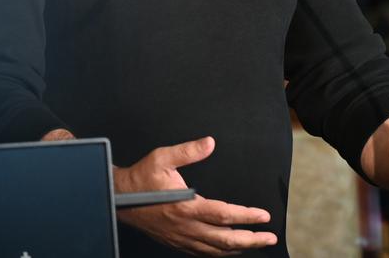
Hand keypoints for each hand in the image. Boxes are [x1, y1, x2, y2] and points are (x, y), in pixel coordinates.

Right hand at [114, 136, 277, 255]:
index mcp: (186, 206)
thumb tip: (210, 143)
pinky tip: (229, 250)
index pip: (224, 215)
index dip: (246, 217)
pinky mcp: (176, 241)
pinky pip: (203, 253)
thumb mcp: (162, 157)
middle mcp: (186, 226)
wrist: (119, 198)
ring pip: (215, 250)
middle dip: (251, 240)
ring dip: (238, 249)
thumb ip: (188, 150)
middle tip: (269, 238)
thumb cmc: (141, 178)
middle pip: (225, 240)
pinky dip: (220, 253)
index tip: (264, 216)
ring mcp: (181, 237)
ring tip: (256, 244)